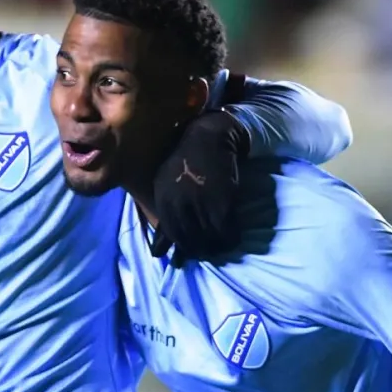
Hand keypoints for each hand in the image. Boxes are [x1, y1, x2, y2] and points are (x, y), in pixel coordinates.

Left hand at [151, 108, 249, 266]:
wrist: (209, 138)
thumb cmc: (186, 162)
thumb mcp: (166, 189)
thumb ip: (164, 221)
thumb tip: (157, 254)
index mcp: (163, 201)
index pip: (173, 236)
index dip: (185, 247)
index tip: (195, 249)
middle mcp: (179, 205)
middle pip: (191, 242)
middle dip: (203, 250)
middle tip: (212, 250)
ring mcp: (201, 204)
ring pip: (210, 240)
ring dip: (218, 246)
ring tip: (223, 244)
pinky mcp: (222, 203)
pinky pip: (227, 231)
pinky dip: (232, 238)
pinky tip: (234, 236)